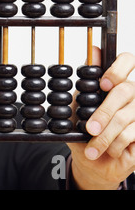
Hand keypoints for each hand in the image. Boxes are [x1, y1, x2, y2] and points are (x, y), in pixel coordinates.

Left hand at [68, 47, 134, 189]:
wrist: (92, 160)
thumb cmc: (85, 127)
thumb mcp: (79, 103)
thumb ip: (87, 80)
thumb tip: (94, 49)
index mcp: (118, 82)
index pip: (128, 60)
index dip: (117, 69)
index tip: (102, 84)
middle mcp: (134, 93)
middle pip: (126, 91)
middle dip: (104, 112)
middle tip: (90, 128)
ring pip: (126, 117)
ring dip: (106, 135)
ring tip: (93, 147)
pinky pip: (132, 134)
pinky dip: (115, 145)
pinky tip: (108, 150)